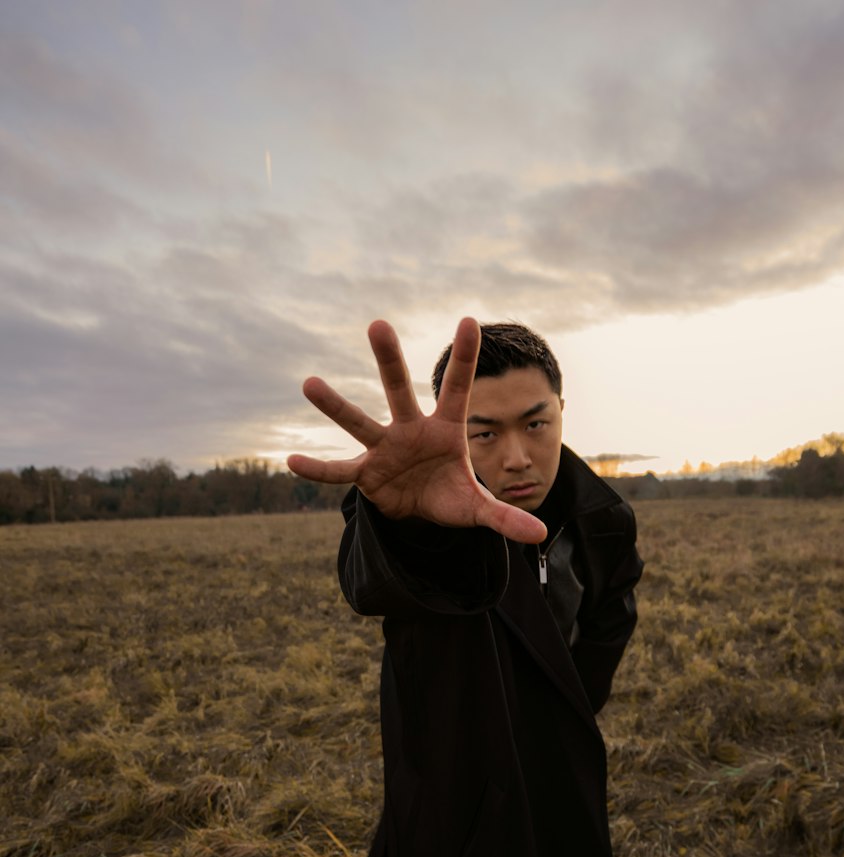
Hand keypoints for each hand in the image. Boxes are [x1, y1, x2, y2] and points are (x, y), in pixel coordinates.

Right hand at [287, 317, 546, 542]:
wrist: (422, 511)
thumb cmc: (452, 495)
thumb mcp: (479, 508)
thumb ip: (506, 517)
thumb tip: (539, 536)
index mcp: (446, 429)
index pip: (457, 387)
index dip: (464, 357)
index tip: (469, 320)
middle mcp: (411, 429)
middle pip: (399, 389)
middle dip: (389, 360)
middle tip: (378, 324)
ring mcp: (385, 448)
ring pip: (359, 422)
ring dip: (336, 406)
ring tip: (309, 383)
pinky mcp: (366, 473)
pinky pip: (339, 472)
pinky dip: (318, 470)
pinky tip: (291, 462)